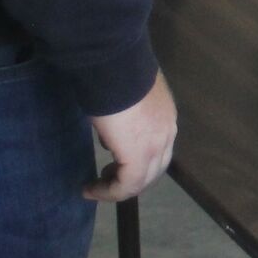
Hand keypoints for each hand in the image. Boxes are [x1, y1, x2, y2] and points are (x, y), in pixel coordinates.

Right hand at [85, 71, 176, 202]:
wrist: (114, 64)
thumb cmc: (114, 73)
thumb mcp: (124, 96)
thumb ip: (126, 112)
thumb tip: (114, 129)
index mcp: (166, 115)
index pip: (158, 149)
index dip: (137, 161)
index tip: (112, 164)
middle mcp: (167, 132)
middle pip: (153, 168)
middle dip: (129, 178)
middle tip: (106, 177)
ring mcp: (156, 145)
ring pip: (141, 180)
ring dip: (118, 187)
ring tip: (97, 186)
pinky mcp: (139, 157)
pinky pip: (126, 186)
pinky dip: (108, 192)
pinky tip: (90, 189)